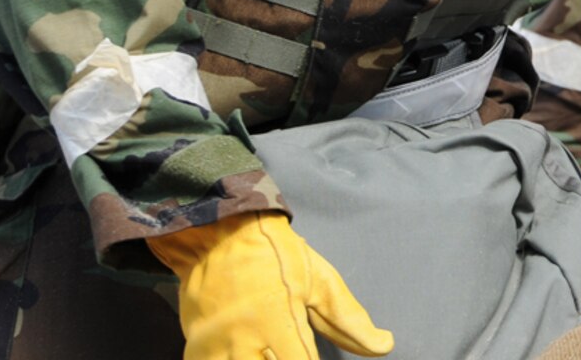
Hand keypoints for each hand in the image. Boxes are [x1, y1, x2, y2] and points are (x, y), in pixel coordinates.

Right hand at [148, 210, 393, 359]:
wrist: (217, 232)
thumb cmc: (276, 255)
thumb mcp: (319, 279)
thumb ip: (349, 319)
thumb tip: (385, 347)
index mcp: (278, 319)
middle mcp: (242, 338)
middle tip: (294, 352)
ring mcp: (214, 345)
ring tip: (271, 352)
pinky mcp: (195, 347)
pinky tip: (247, 355)